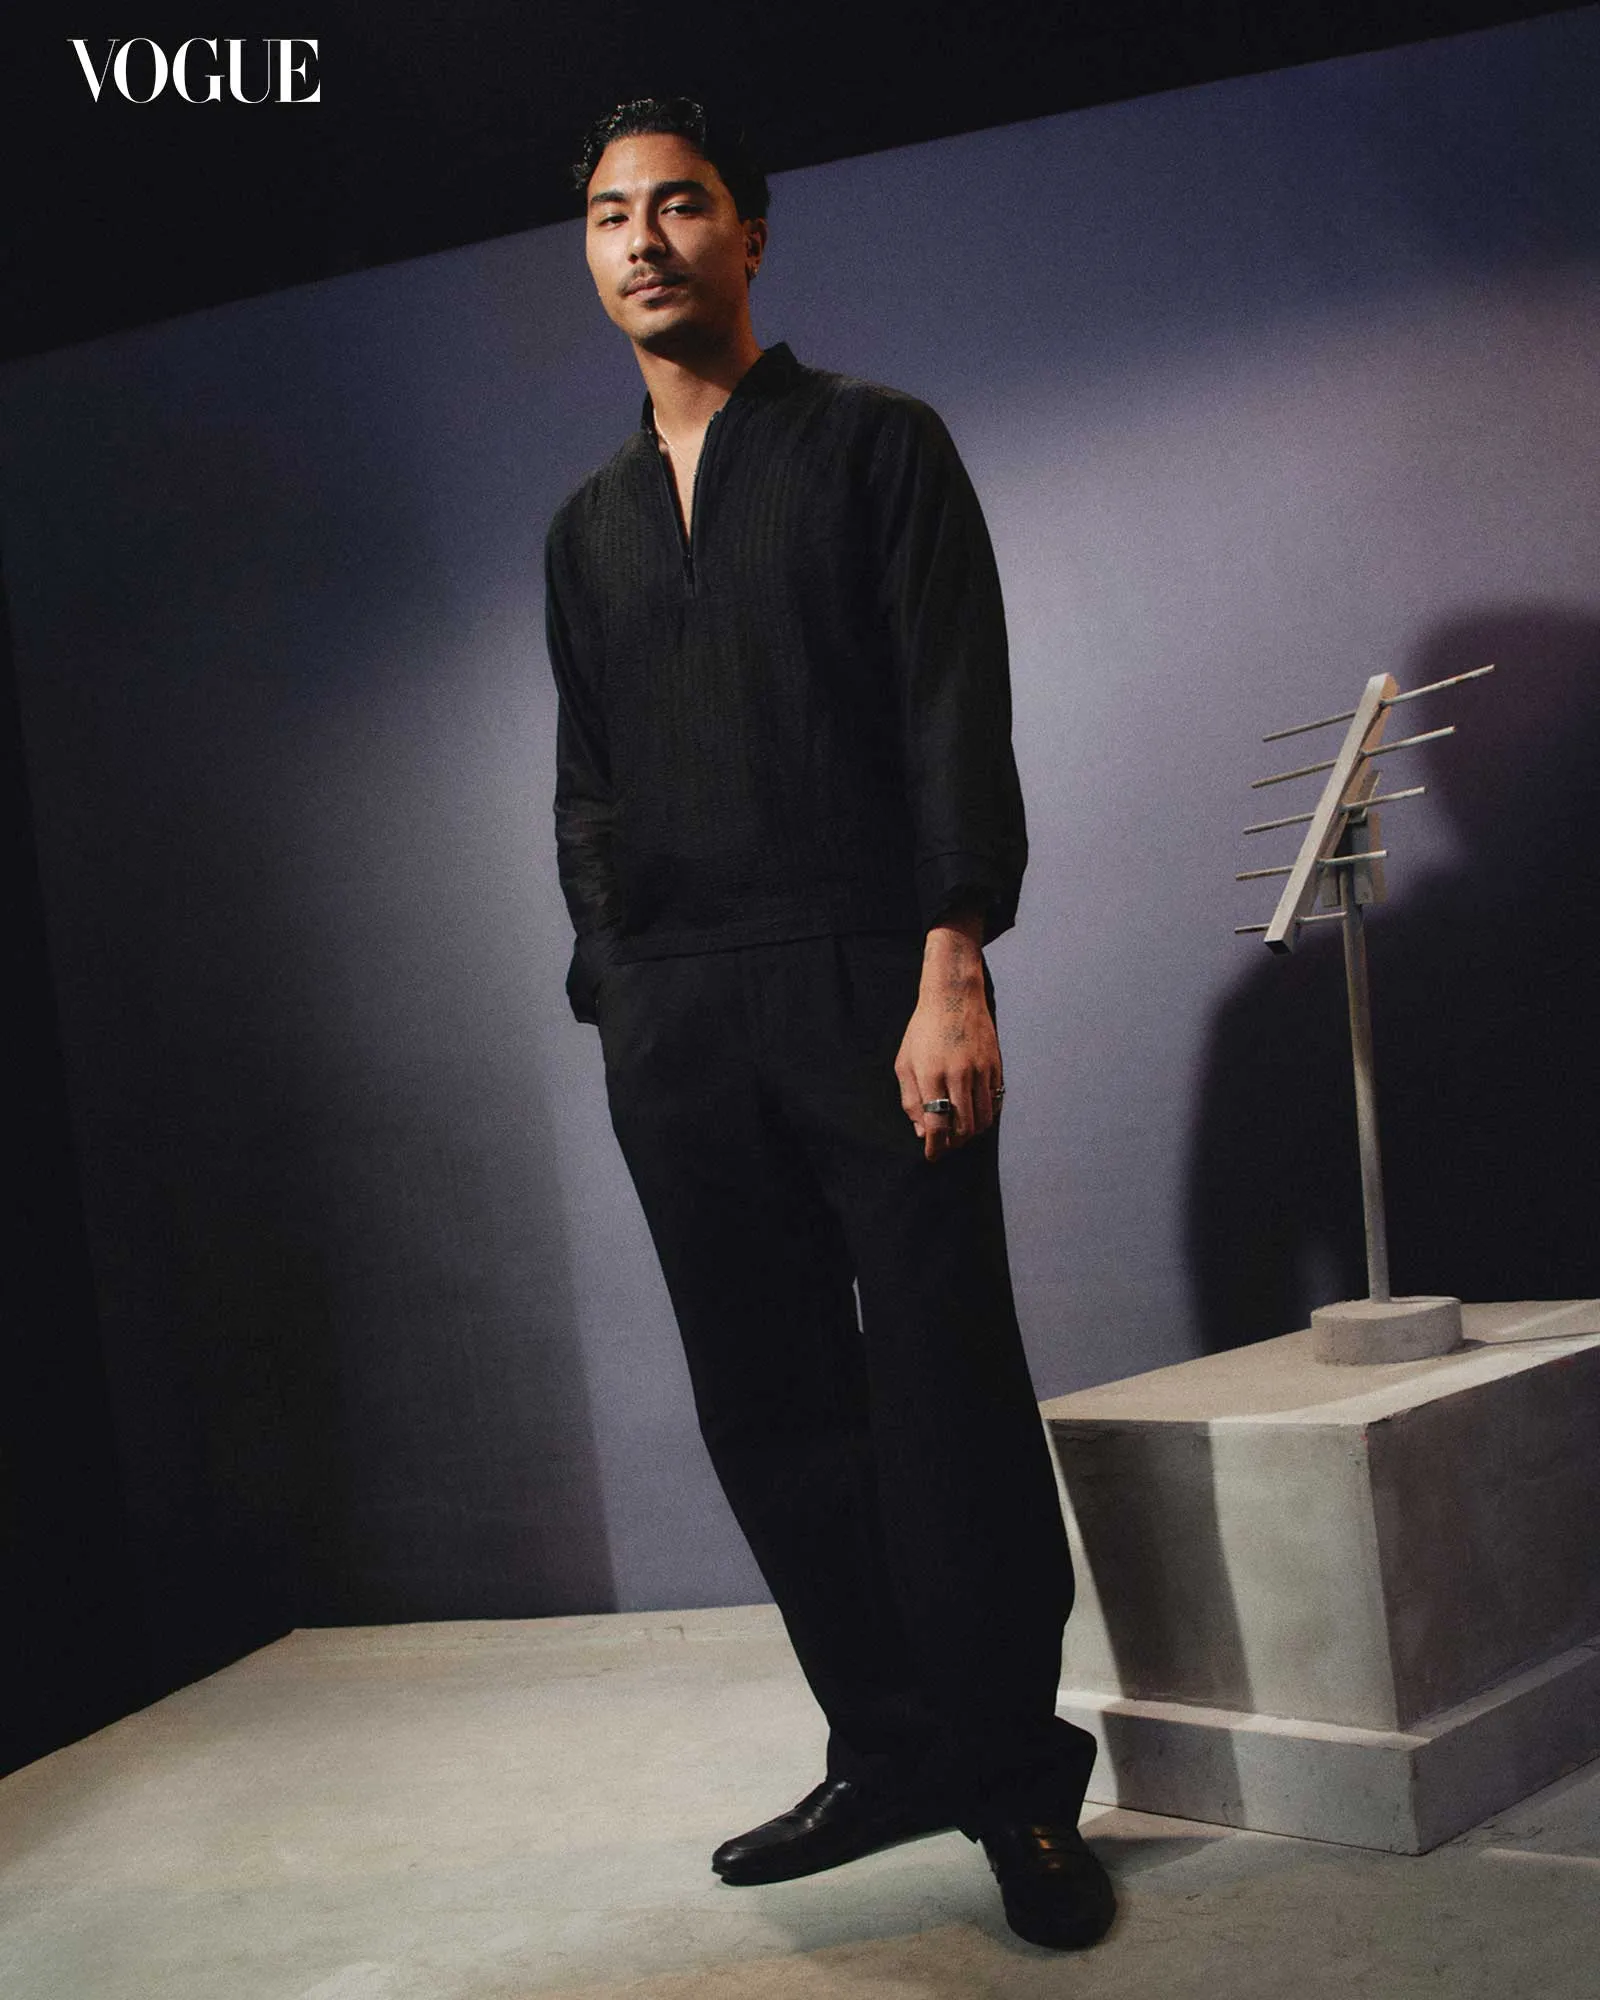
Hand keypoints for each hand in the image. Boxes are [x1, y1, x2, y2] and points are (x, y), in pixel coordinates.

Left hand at [894, 914, 1003, 1161]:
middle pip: (963, 1128)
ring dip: (971, 1134)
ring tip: (960, 1134)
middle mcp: (959, 1075)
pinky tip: (976, 1116)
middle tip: (946, 1147)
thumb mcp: (905, 1062)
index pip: (937, 1125)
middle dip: (954, 1145)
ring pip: (983, 1119)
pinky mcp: (996, 1066)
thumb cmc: (924, 1030)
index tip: (932, 1156)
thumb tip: (920, 1130)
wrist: (954, 996)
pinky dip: (987, 1116)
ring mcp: (981, 1070)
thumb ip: (911, 1098)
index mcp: (932, 1074)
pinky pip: (996, 1103)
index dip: (935, 1147)